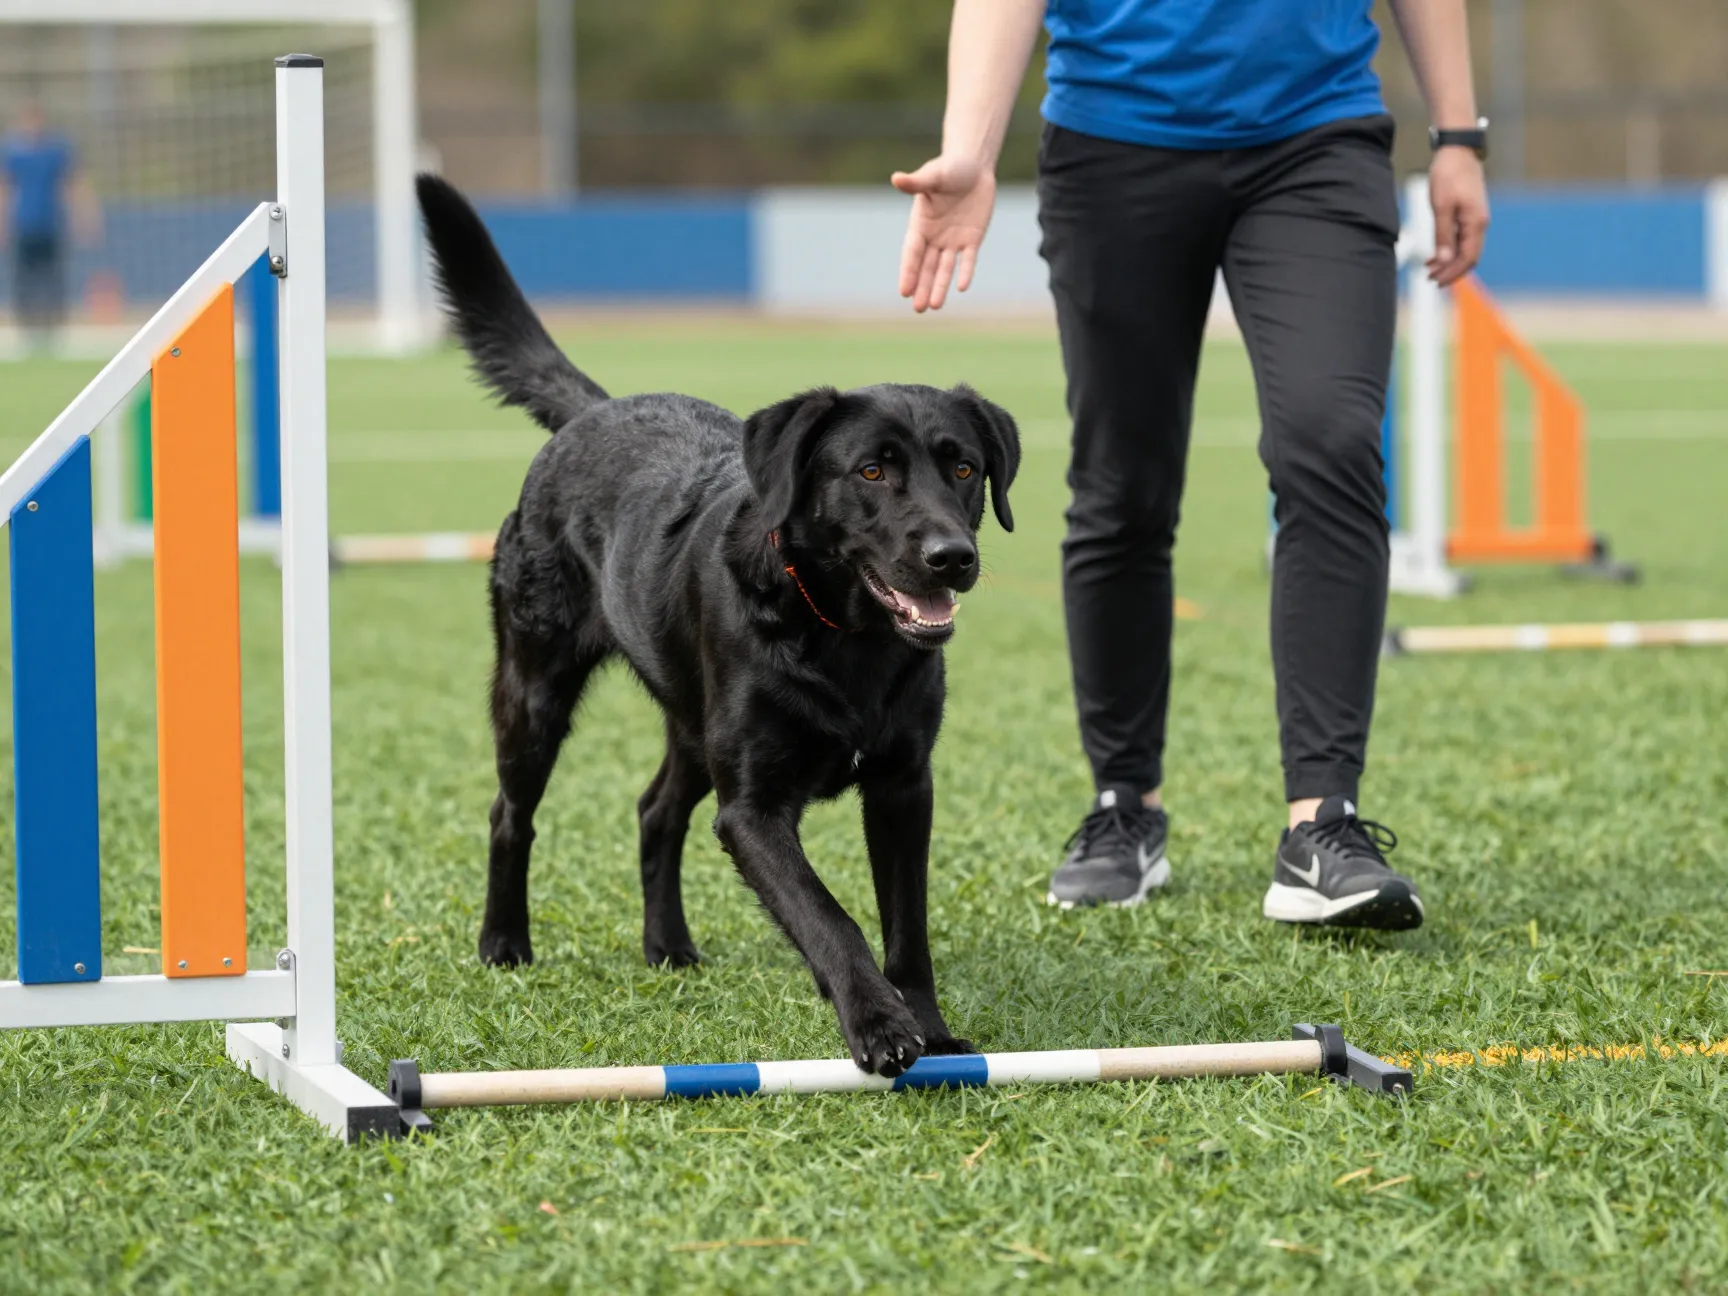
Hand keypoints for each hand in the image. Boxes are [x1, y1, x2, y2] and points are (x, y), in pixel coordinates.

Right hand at [891, 154, 996, 312]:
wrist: (974, 167)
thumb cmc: (949, 168)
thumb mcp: (934, 176)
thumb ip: (917, 183)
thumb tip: (896, 178)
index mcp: (920, 224)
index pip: (912, 253)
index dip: (908, 271)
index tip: (904, 291)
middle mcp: (934, 237)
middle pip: (926, 267)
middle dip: (922, 287)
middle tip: (918, 309)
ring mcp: (952, 241)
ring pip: (944, 269)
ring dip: (939, 287)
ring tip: (935, 307)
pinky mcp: (971, 240)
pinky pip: (967, 260)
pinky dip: (965, 273)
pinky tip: (961, 288)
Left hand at [1427, 147, 1488, 286]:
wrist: (1458, 151)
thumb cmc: (1448, 175)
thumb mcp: (1441, 207)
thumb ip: (1443, 235)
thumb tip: (1445, 260)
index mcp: (1476, 223)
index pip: (1467, 258)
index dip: (1452, 273)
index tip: (1435, 282)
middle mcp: (1479, 223)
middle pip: (1468, 257)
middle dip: (1450, 271)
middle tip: (1429, 280)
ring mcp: (1476, 219)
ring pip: (1464, 249)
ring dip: (1448, 262)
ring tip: (1428, 270)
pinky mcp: (1469, 214)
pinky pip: (1461, 238)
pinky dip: (1449, 249)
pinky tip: (1434, 255)